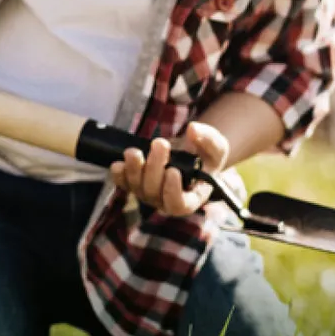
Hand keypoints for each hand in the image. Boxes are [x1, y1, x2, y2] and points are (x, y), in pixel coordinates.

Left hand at [109, 122, 229, 215]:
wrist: (189, 154)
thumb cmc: (205, 156)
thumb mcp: (216, 147)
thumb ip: (209, 140)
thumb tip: (193, 129)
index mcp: (190, 198)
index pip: (178, 205)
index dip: (173, 191)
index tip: (173, 170)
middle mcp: (166, 200)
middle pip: (154, 193)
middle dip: (154, 168)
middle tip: (160, 144)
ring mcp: (148, 193)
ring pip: (137, 188)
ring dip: (134, 169)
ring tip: (134, 151)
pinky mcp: (134, 183)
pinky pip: (123, 183)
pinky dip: (119, 174)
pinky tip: (118, 163)